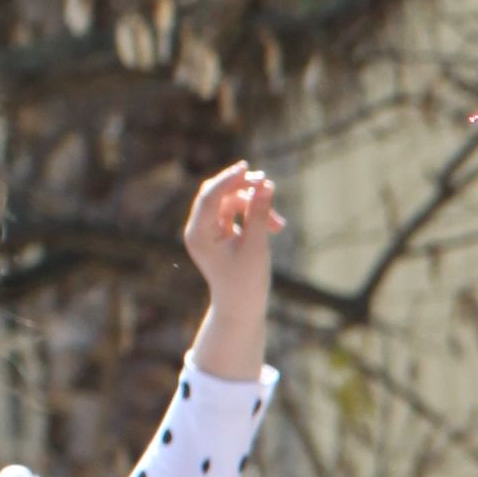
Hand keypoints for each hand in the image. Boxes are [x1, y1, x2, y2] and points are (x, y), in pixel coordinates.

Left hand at [185, 160, 281, 381]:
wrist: (242, 308)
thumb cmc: (247, 281)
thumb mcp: (256, 246)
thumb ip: (260, 214)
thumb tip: (266, 184)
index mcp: (198, 234)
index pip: (209, 197)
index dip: (228, 179)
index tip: (246, 168)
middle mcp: (199, 230)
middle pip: (219, 195)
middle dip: (245, 190)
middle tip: (268, 186)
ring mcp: (209, 231)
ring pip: (231, 202)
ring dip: (256, 206)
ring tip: (279, 223)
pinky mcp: (220, 234)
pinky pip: (236, 213)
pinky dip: (255, 216)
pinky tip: (276, 226)